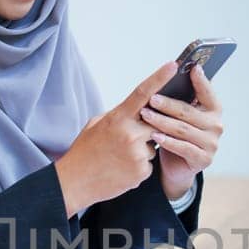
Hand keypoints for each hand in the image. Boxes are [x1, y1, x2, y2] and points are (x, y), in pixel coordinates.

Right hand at [54, 61, 176, 215]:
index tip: (173, 65)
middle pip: (157, 121)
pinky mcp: (142, 171)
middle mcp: (130, 133)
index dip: (160, 77)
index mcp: (118, 118)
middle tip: (131, 136)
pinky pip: (149, 164)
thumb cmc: (85, 152)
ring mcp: (137, 153)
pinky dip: (139, 166)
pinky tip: (122, 169)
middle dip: (151, 126)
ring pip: (154, 145)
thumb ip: (119, 115)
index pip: (143, 93)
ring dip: (142, 150)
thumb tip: (137, 109)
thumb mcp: (96, 125)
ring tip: (120, 157)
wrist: (75, 183)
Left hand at [141, 62, 223, 199]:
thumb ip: (181, 99)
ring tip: (145, 115)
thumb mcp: (180, 115)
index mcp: (214, 109)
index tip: (192, 67)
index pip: (207, 92)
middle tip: (151, 98)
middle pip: (189, 112)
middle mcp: (216, 125)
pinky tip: (154, 136)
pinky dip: (168, 141)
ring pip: (183, 130)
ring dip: (162, 122)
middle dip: (168, 104)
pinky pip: (183, 148)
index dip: (200, 80)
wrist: (177, 167)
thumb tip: (168, 77)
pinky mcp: (203, 159)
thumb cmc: (177, 134)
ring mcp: (211, 144)